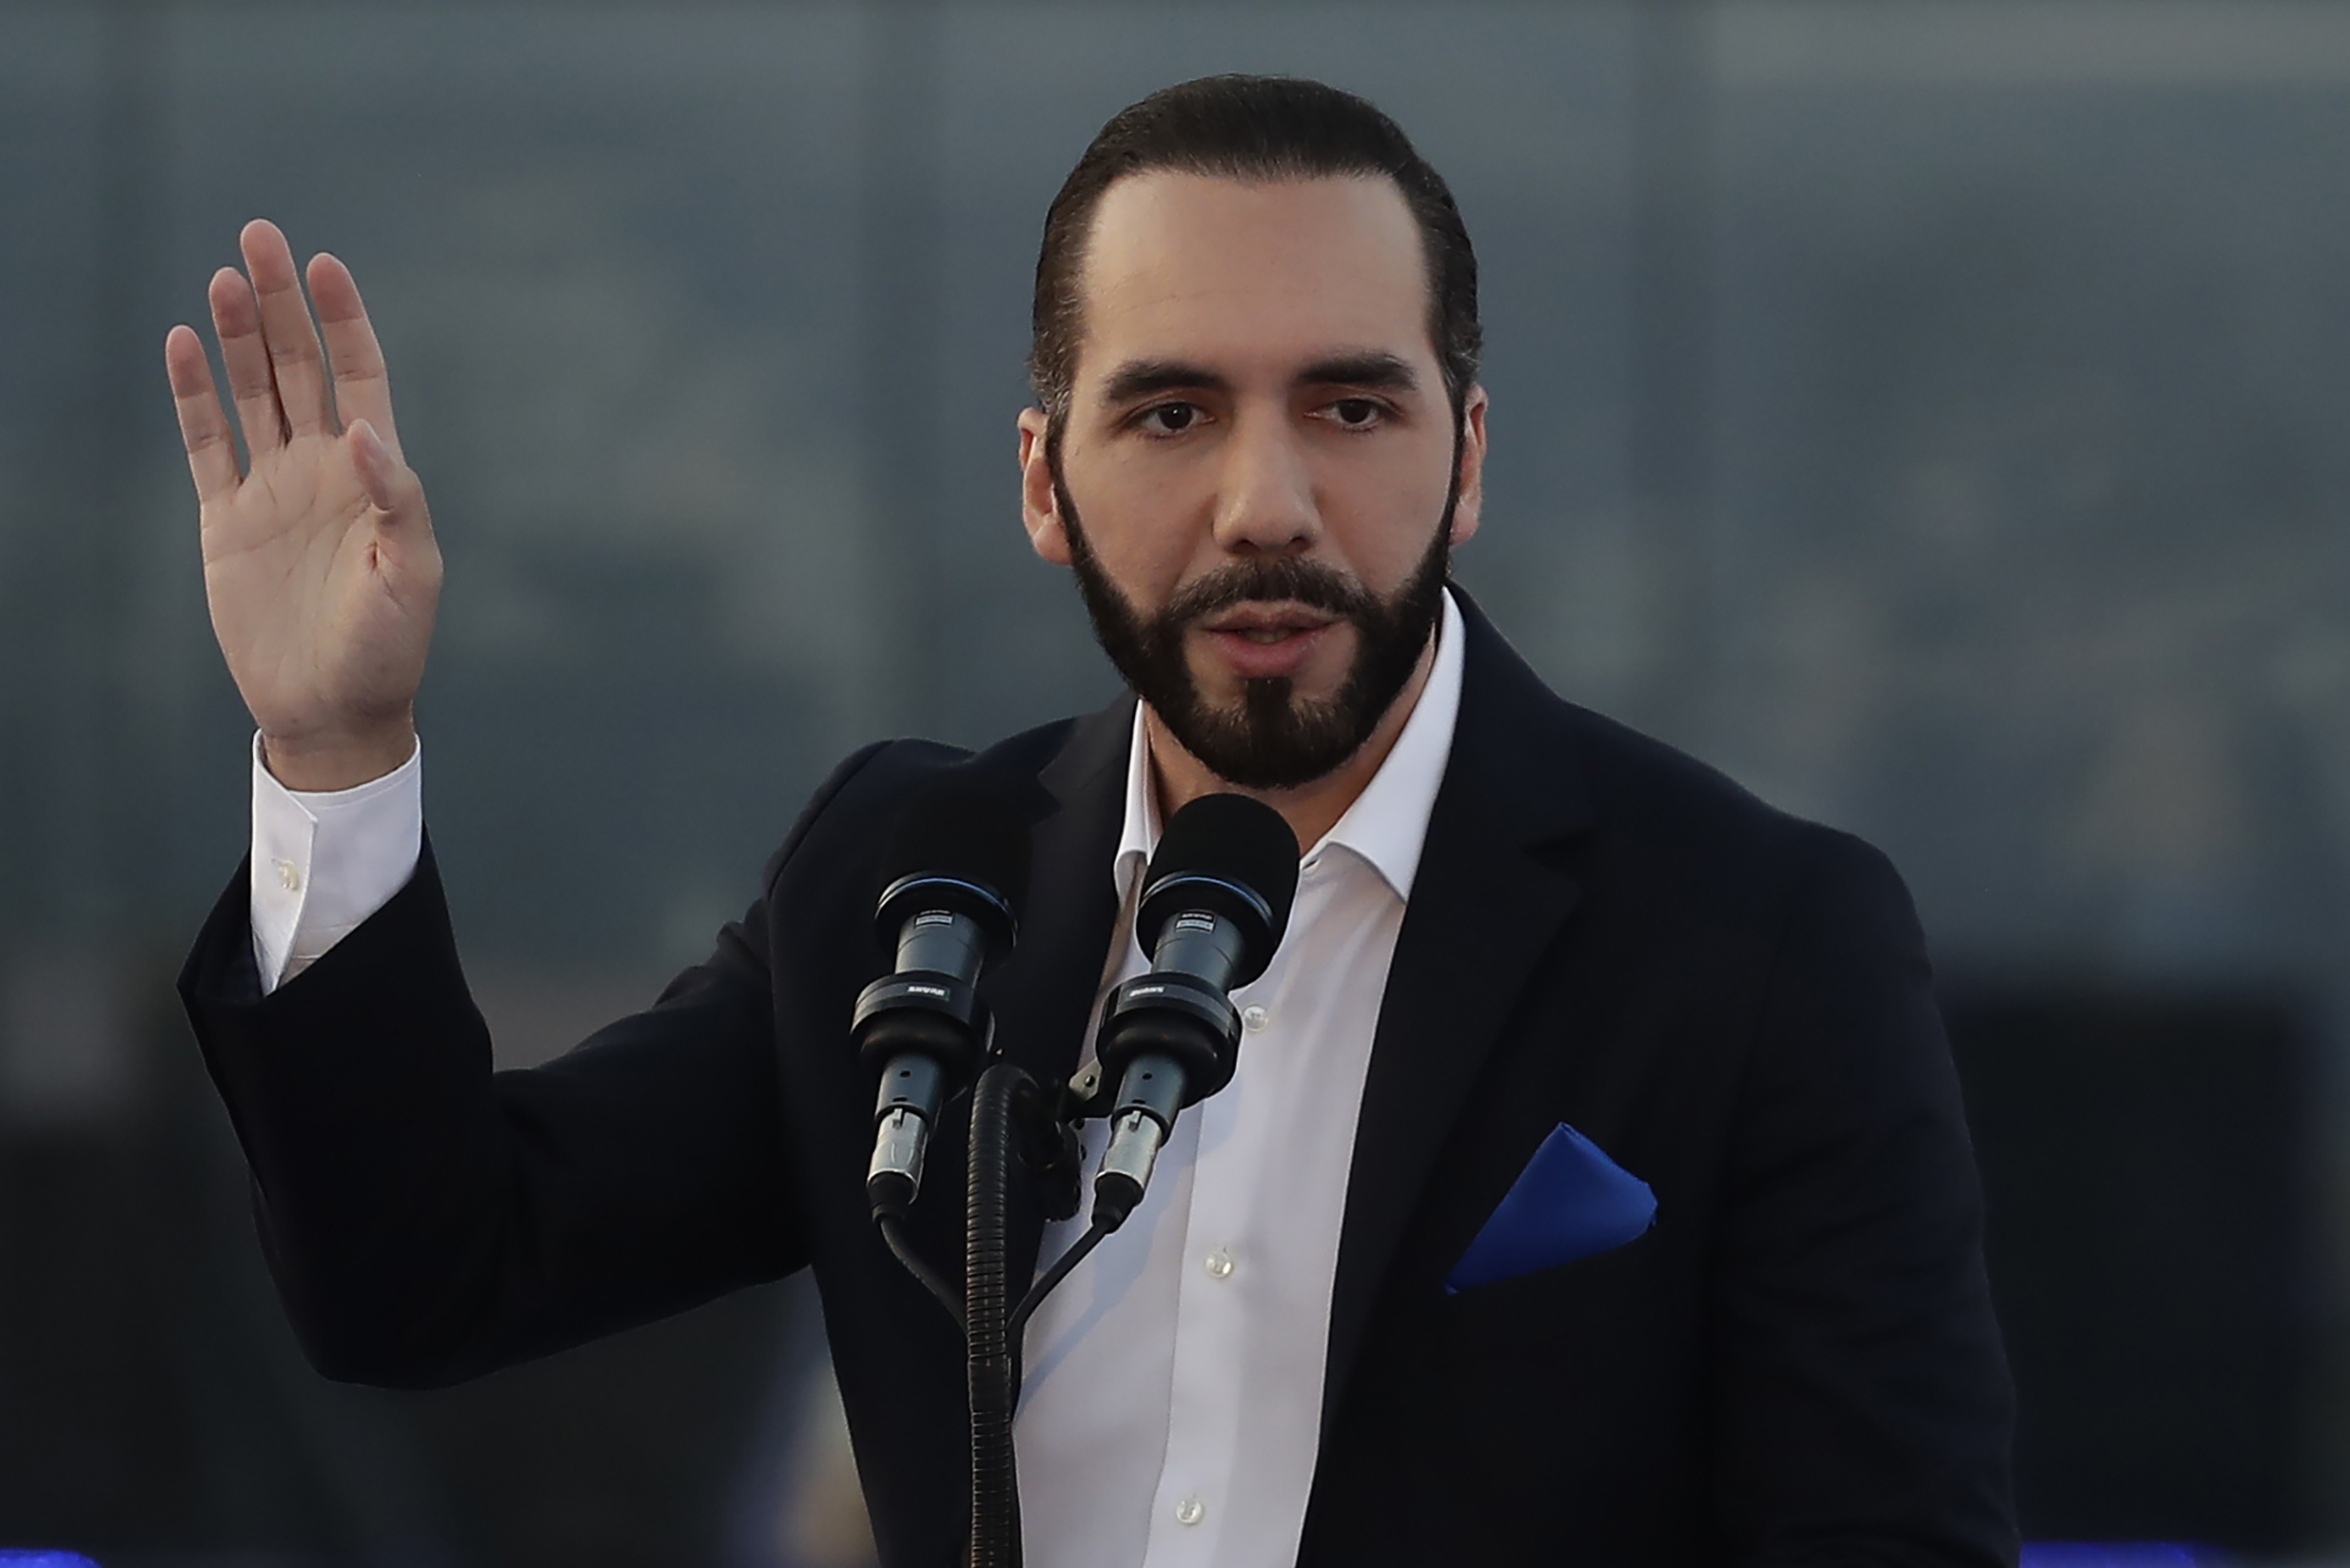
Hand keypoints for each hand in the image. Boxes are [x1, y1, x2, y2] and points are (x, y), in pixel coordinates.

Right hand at [165, 219, 439, 790]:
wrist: (333, 710)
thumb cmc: (388, 648)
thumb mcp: (411, 575)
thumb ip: (397, 500)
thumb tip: (368, 432)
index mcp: (376, 474)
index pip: (359, 376)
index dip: (343, 321)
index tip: (324, 265)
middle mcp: (323, 469)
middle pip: (298, 366)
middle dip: (280, 304)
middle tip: (259, 236)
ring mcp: (273, 489)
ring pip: (249, 392)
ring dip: (235, 336)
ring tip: (223, 277)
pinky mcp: (227, 519)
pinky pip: (207, 442)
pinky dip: (193, 394)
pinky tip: (183, 343)